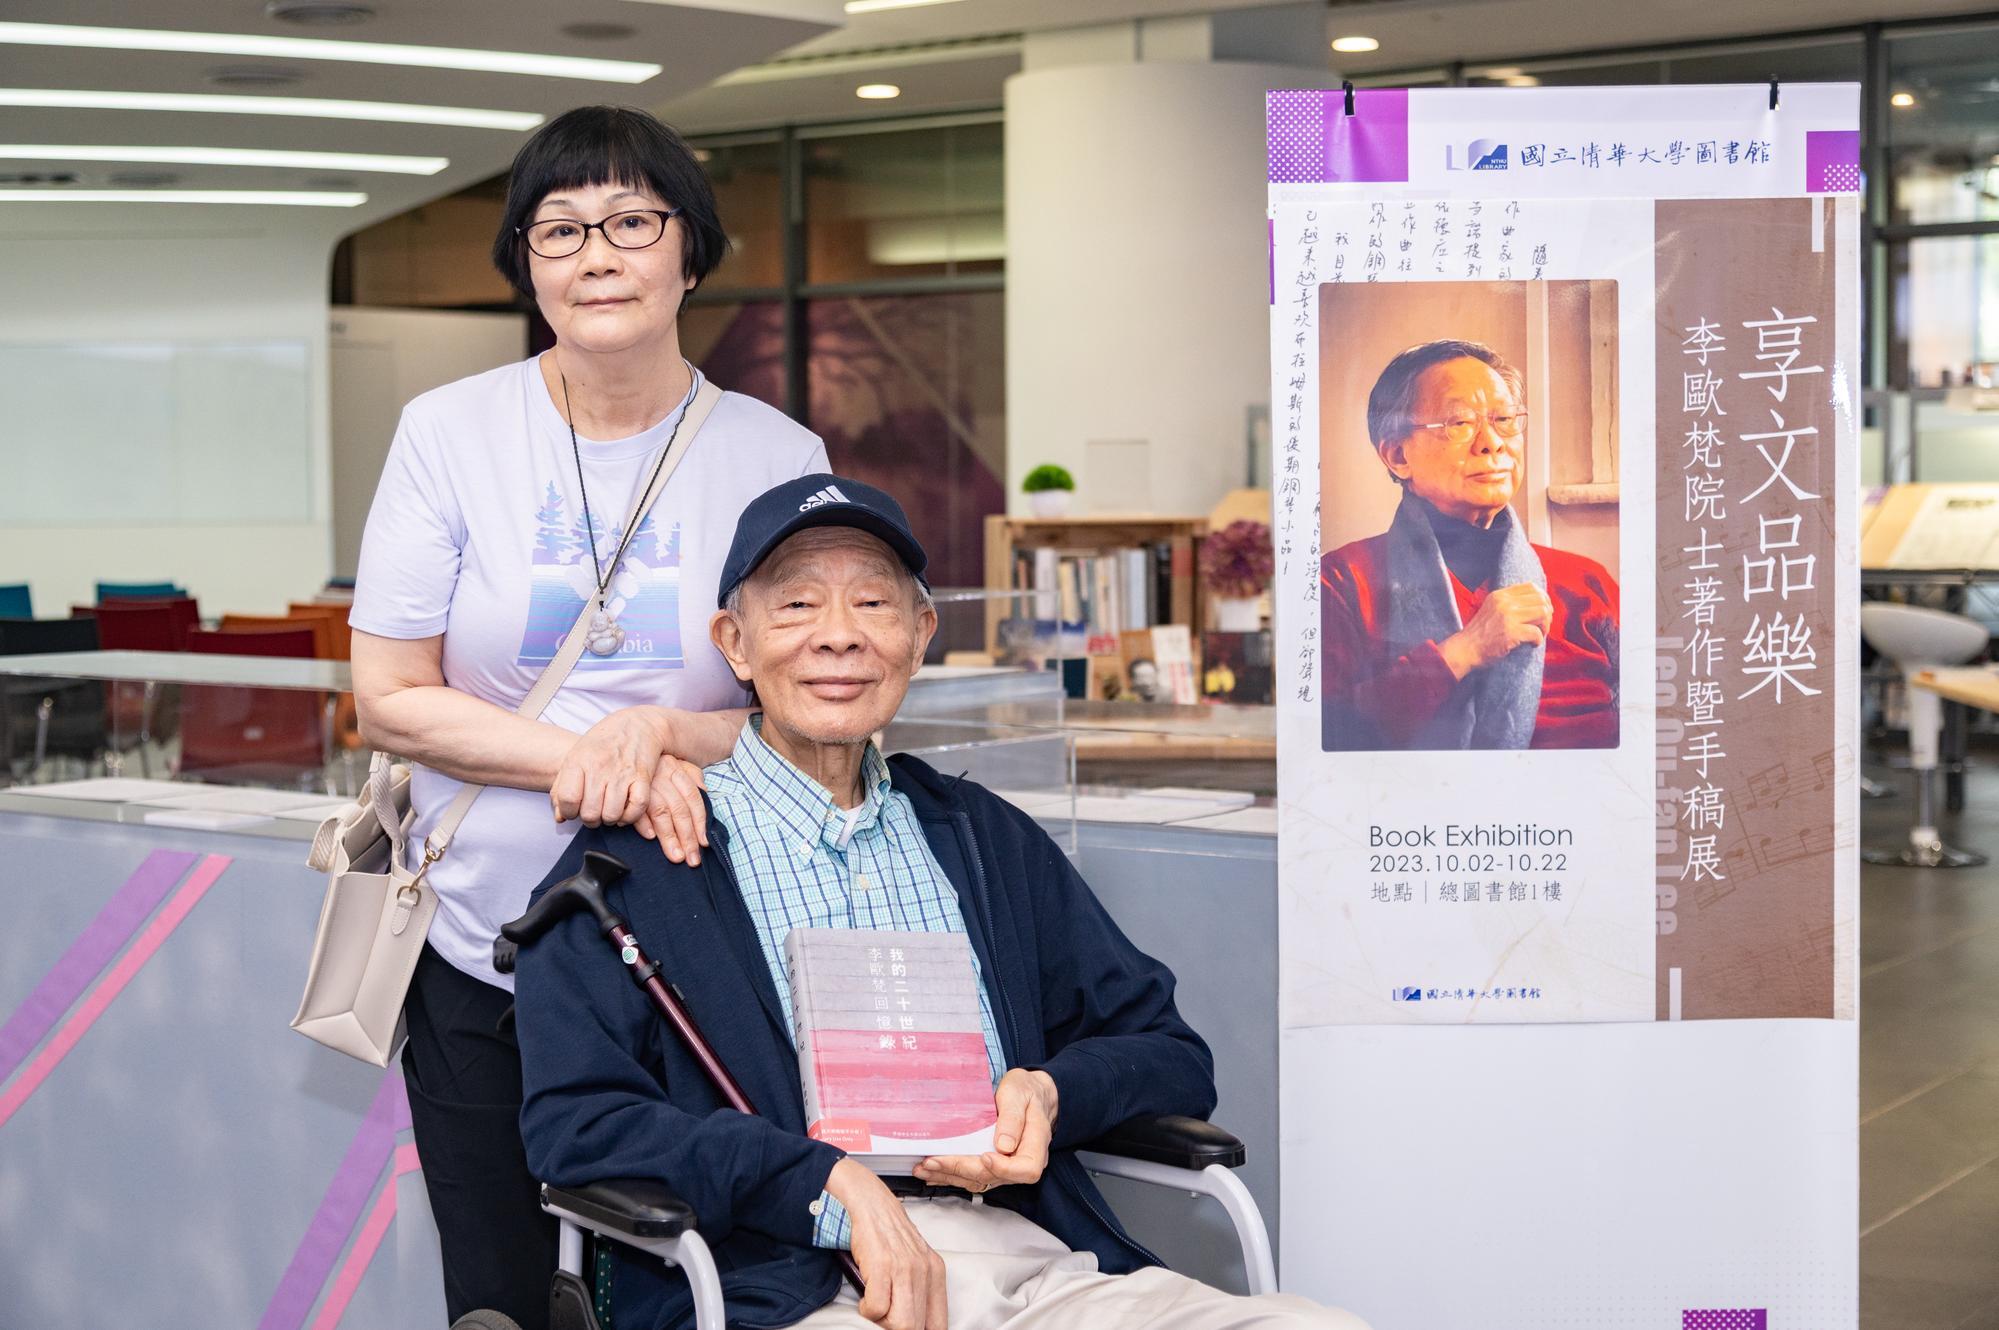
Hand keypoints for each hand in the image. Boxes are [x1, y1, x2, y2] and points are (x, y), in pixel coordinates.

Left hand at [550, 706, 671, 828]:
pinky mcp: (643, 778)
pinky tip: (625, 811)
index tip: (574, 811)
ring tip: (608, 811)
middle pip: (590, 812)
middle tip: (593, 812)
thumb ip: (562, 787)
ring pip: (612, 814)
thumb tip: (560, 818)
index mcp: (579, 761)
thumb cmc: (603, 743)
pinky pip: (636, 808)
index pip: (567, 799)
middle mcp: (600, 767)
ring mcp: (623, 773)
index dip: (568, 812)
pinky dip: (630, 816)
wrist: (638, 724)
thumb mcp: (576, 757)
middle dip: (590, 820)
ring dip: (609, 820)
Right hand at [631, 754, 708, 865]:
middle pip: (679, 809)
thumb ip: (692, 774)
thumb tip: (705, 792)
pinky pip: (635, 808)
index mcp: (675, 768)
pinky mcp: (624, 791)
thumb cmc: (653, 760)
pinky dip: (643, 823)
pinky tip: (650, 836)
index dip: (700, 822)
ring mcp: (643, 784)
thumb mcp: (675, 760)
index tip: (704, 843)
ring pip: (661, 812)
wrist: (622, 744)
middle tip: (692, 859)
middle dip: (687, 837)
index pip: (693, 798)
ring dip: (669, 837)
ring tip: (676, 856)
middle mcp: (661, 776)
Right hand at [825, 1157, 948, 1329]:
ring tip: (875, 1306)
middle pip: (916, 1327)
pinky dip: (867, 1309)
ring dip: (882, 1321)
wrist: (870, 1203)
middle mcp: (924, 1271)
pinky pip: (876, 1309)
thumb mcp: (914, 1261)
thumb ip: (919, 1290)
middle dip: (898, 1327)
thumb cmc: (888, 1233)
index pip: (939, 1324)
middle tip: (886, 1317)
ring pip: (901, 1324)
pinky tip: (866, 1296)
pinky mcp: (883, 1266)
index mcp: (936, 1272)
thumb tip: (915, 1323)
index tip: (908, 1328)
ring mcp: (905, 1269)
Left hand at [913, 1069, 1057, 1192]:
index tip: (984, 1157)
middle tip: (933, 1161)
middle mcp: (1022, 1162)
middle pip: (993, 1176)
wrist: (1030, 1094)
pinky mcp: (993, 1166)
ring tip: (924, 1168)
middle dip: (961, 1170)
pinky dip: (952, 1175)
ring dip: (950, 1176)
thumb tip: (1003, 1146)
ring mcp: (1006, 1168)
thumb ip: (1013, 1118)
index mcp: (1035, 1146)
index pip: (1025, 1169)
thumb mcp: (1020, 1094)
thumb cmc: (1026, 1092)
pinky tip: (934, 1173)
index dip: (1003, 1168)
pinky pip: (973, 1176)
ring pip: (979, 1180)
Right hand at [1439, 582, 1551, 678]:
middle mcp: (1504, 602)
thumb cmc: (1480, 633)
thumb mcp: (1491, 609)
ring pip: (1542, 613)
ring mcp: (1508, 616)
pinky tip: (1532, 644)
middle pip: (1540, 599)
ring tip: (1540, 635)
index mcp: (1500, 595)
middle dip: (1547, 614)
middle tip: (1544, 626)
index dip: (1543, 598)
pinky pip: (1536, 633)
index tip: (1544, 610)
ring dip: (1545, 626)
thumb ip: (1508, 603)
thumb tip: (1538, 604)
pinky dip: (1539, 640)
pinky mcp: (1511, 632)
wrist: (1465, 649)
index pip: (1531, 587)